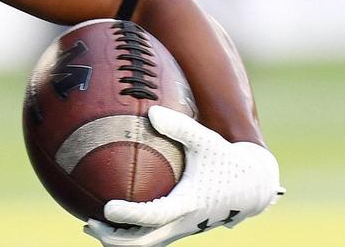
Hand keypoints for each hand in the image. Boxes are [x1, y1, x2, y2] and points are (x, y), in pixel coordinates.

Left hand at [83, 106, 283, 246]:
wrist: (254, 186)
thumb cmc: (227, 159)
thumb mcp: (207, 141)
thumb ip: (180, 126)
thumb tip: (152, 111)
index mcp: (190, 203)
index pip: (155, 215)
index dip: (130, 215)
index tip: (106, 208)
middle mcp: (185, 222)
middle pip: (145, 241)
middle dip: (115, 238)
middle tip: (89, 223)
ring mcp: (184, 228)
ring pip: (147, 243)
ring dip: (120, 240)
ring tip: (91, 225)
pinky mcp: (182, 227)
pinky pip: (153, 236)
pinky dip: (132, 232)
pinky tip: (112, 219)